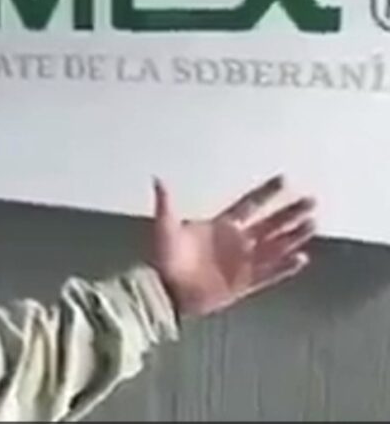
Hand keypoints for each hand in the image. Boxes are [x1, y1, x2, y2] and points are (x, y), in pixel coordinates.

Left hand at [149, 175, 316, 316]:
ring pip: (276, 246)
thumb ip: (166, 205)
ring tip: (312, 224)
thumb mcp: (165, 228)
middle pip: (271, 224)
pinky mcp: (246, 282)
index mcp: (222, 226)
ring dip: (294, 236)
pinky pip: (270, 273)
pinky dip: (285, 267)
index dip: (266, 193)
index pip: (250, 204)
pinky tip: (301, 257)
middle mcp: (237, 242)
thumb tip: (158, 179)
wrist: (166, 291)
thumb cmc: (165, 259)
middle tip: (311, 200)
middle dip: (290, 213)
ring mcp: (243, 262)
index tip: (284, 179)